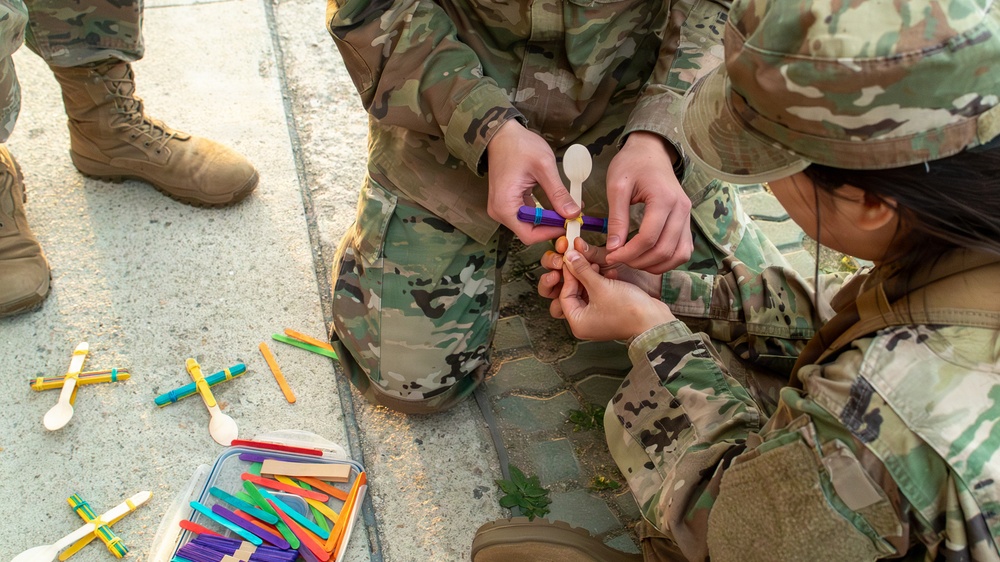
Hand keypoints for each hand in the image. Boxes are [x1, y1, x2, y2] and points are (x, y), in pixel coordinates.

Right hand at [486, 120, 580, 244]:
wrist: (502, 133)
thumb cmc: (519, 146)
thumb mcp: (543, 167)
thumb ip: (558, 193)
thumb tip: (573, 213)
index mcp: (505, 206)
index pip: (529, 235)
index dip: (551, 233)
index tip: (570, 223)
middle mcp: (500, 212)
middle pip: (530, 231)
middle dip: (552, 226)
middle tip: (573, 216)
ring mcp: (503, 208)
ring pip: (530, 224)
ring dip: (550, 219)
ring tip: (569, 208)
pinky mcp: (508, 202)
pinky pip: (528, 215)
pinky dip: (544, 212)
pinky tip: (558, 203)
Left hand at [558, 249, 674, 340]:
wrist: (654, 320)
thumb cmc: (628, 309)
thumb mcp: (601, 286)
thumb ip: (582, 270)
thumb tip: (569, 257)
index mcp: (578, 323)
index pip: (564, 294)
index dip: (568, 274)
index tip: (572, 258)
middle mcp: (585, 323)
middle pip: (574, 293)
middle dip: (580, 276)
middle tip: (583, 260)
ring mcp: (597, 318)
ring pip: (587, 292)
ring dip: (592, 277)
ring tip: (599, 266)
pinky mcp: (609, 312)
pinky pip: (599, 295)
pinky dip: (603, 284)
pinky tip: (611, 273)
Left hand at [604, 131, 692, 272]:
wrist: (650, 151)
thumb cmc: (632, 164)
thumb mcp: (617, 187)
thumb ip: (617, 218)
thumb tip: (613, 247)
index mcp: (664, 199)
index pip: (649, 238)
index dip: (628, 253)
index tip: (610, 255)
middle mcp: (682, 210)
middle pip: (664, 250)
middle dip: (639, 261)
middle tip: (618, 259)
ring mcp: (688, 216)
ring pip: (678, 255)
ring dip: (655, 264)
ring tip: (633, 261)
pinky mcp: (687, 221)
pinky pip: (684, 250)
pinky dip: (668, 260)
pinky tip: (648, 258)